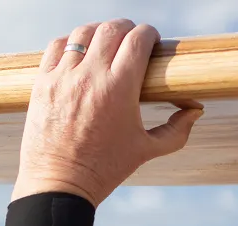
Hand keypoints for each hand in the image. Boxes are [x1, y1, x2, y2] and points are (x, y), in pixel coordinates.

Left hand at [11, 19, 203, 206]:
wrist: (59, 185)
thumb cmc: (105, 169)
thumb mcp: (146, 150)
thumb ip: (177, 131)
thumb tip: (195, 111)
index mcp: (119, 89)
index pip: (138, 38)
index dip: (149, 34)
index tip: (152, 43)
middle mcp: (90, 77)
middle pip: (112, 28)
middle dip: (127, 29)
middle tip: (132, 40)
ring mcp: (62, 78)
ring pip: (82, 33)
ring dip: (99, 32)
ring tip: (106, 43)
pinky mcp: (42, 83)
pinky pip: (56, 46)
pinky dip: (70, 42)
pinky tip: (79, 52)